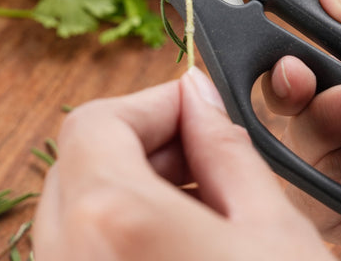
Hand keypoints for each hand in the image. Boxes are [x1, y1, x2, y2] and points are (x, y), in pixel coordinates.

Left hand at [33, 67, 334, 260]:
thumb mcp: (271, 225)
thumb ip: (226, 147)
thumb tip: (198, 95)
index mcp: (114, 221)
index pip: (98, 121)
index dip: (152, 104)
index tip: (196, 110)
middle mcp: (69, 255)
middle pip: (83, 158)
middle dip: (146, 143)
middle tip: (205, 154)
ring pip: (79, 204)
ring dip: (137, 185)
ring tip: (204, 203)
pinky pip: (82, 245)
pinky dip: (126, 225)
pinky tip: (184, 239)